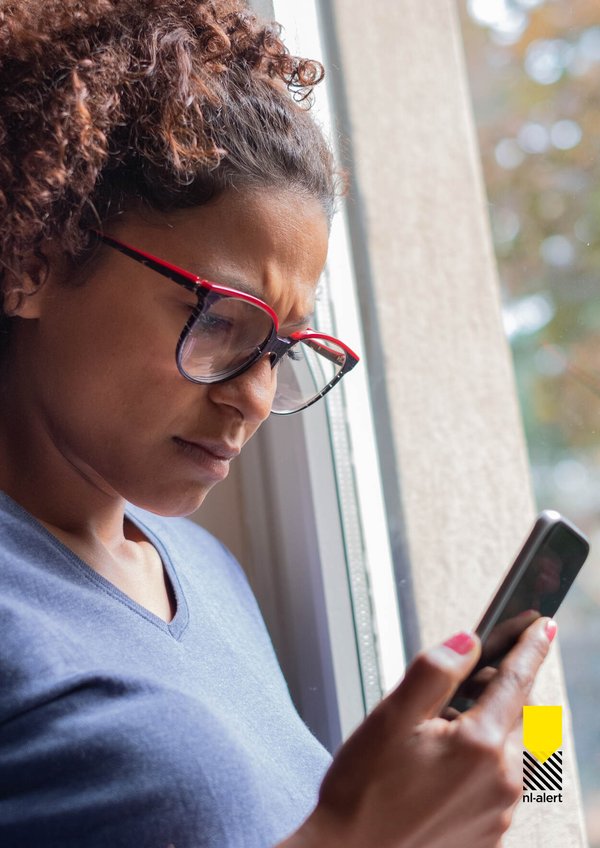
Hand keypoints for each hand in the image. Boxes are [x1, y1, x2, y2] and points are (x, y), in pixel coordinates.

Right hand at [280, 617, 554, 847]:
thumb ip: (435, 671)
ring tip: (436, 731)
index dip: (528, 646)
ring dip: (485, 727)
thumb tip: (468, 643)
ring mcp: (498, 811)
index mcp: (480, 745)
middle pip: (515, 713)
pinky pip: (496, 782)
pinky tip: (438, 768)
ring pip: (506, 748)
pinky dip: (479, 761)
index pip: (515, 680)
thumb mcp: (392, 716)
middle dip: (497, 688)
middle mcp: (501, 781)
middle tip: (461, 679)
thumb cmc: (364, 792)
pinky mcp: (489, 834)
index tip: (541, 625)